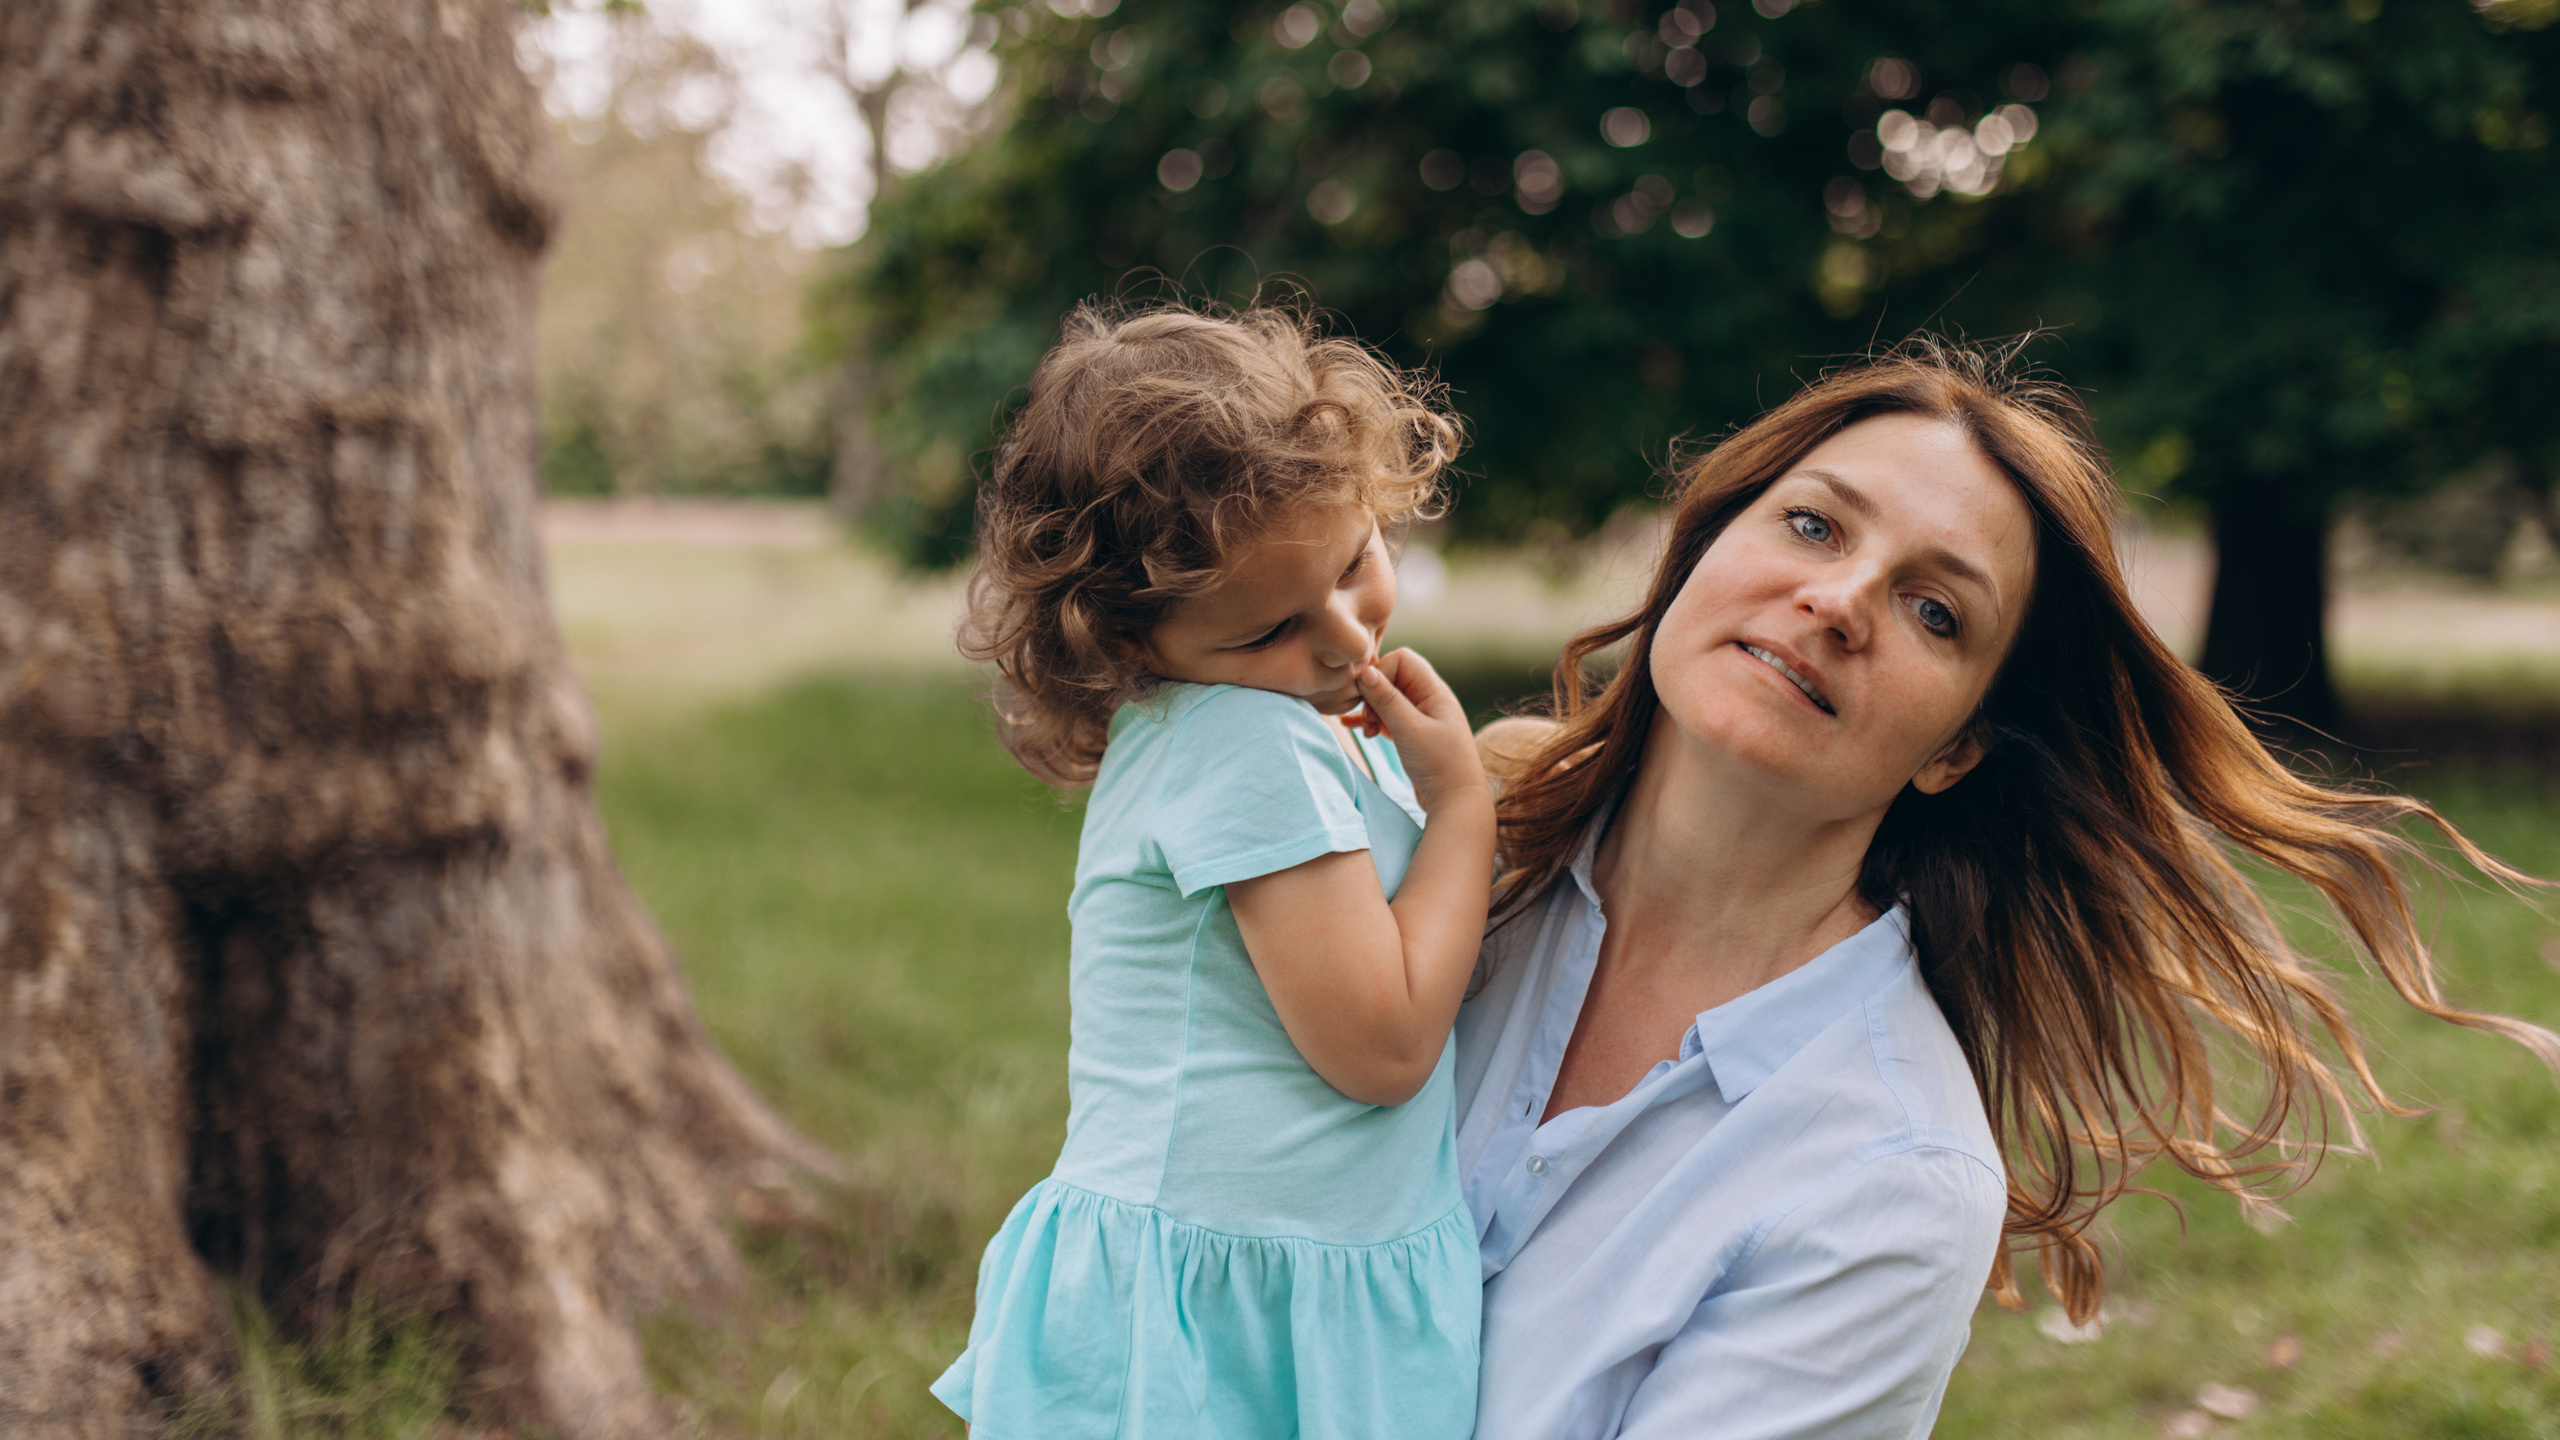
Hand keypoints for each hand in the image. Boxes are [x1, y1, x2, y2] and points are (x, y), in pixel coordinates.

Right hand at [1343, 648, 1489, 816]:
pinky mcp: (1413, 734)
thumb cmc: (1439, 764)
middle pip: (1391, 677)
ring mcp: (1421, 716)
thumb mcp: (1409, 729)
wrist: (1456, 801)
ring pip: (1387, 698)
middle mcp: (1429, 699)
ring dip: (1371, 711)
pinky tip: (1356, 730)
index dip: (1380, 673)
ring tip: (1366, 732)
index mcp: (1434, 690)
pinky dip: (1372, 721)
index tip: (1369, 700)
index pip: (1401, 660)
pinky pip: (1388, 717)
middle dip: (1373, 695)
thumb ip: (1387, 699)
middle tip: (1368, 721)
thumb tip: (1365, 672)